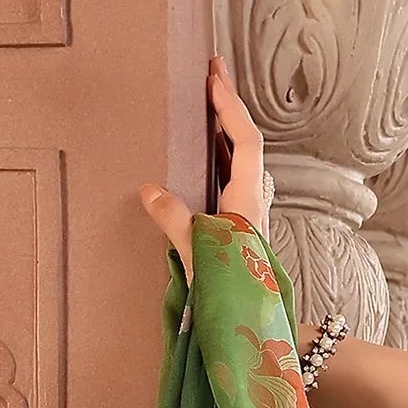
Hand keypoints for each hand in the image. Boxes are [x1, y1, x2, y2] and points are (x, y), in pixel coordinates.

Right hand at [140, 56, 269, 282]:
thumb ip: (175, 220)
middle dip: (229, 107)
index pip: (246, 143)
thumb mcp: (197, 256)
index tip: (213, 78)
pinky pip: (232, 181)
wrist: (257, 334)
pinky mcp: (240, 229)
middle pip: (246, 144)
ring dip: (225, 131)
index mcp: (246, 203)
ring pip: (241, 162)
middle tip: (211, 73)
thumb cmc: (232, 295)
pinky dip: (220, 158)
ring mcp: (248, 216)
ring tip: (205, 105)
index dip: (230, 107)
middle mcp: (252, 204)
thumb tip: (151, 190)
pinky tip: (204, 155)